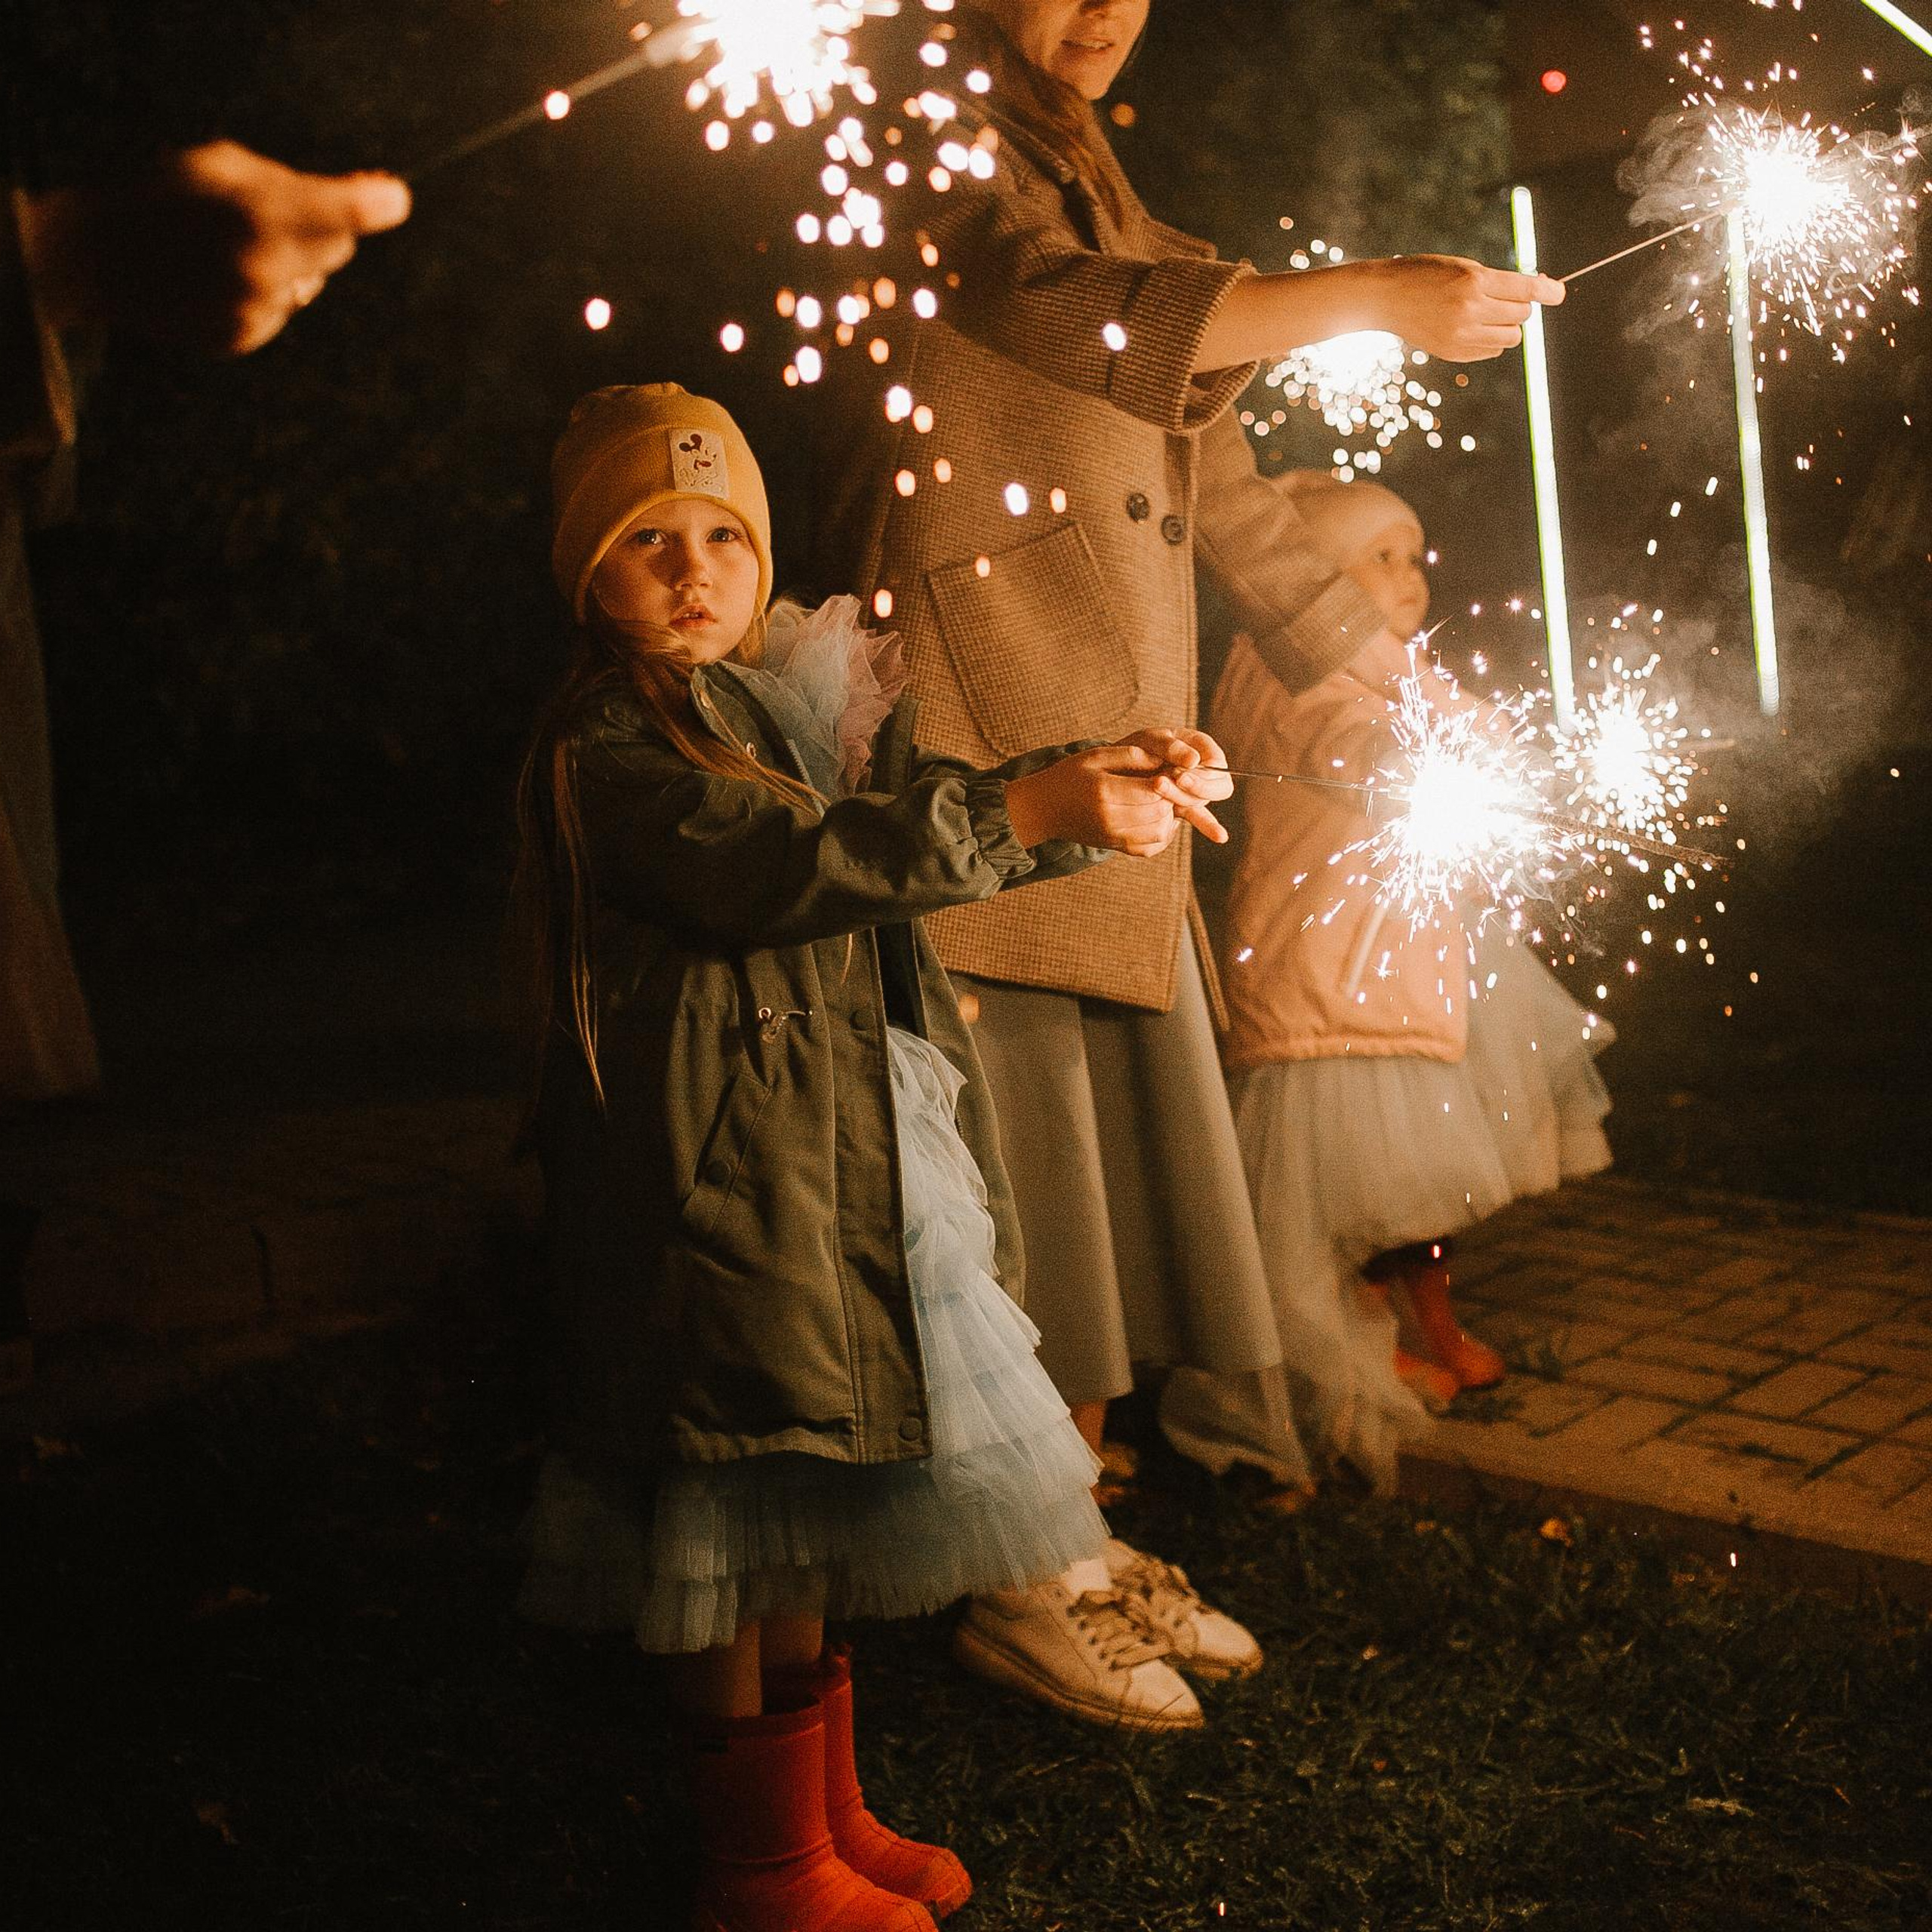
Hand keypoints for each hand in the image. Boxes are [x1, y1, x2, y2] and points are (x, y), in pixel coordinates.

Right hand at [19, 140, 411, 353]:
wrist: (97, 259)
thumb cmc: (165, 198)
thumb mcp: (221, 166)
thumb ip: (294, 183)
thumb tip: (374, 196)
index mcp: (259, 214)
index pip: (347, 214)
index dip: (377, 204)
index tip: (394, 197)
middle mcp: (263, 268)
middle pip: (338, 249)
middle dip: (321, 229)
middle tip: (276, 213)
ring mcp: (254, 309)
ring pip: (310, 282)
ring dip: (287, 263)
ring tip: (228, 248)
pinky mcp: (244, 337)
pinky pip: (280, 310)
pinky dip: (263, 293)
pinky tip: (217, 279)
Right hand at [1004, 729, 1231, 855]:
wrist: (1044, 809)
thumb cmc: (1070, 776)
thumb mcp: (1097, 755)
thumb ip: (1132, 756)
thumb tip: (1168, 760)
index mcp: (1105, 792)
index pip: (1153, 788)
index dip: (1169, 777)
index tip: (1170, 767)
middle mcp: (1111, 819)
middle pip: (1160, 810)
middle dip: (1171, 795)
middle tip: (1171, 781)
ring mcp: (1114, 837)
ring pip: (1160, 829)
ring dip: (1168, 813)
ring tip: (1162, 797)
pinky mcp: (1117, 848)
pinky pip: (1152, 846)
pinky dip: (1163, 832)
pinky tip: (1157, 815)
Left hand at [1117, 727, 1232, 842]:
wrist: (1119, 768)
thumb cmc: (1138, 747)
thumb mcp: (1152, 740)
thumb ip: (1172, 747)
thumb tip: (1194, 760)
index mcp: (1201, 746)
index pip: (1216, 762)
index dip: (1202, 773)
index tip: (1178, 775)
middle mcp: (1203, 769)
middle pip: (1217, 786)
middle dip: (1194, 788)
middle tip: (1164, 782)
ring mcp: (1194, 789)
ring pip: (1200, 800)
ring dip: (1180, 798)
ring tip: (1156, 786)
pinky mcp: (1183, 805)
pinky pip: (1199, 816)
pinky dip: (1208, 826)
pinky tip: (1219, 836)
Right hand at [1360, 254, 1563, 361]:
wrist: (1386, 297)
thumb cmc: (1427, 274)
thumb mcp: (1464, 267)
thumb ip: (1498, 282)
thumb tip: (1537, 293)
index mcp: (1474, 281)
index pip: (1525, 289)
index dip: (1548, 291)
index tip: (1559, 293)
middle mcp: (1470, 310)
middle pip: (1521, 315)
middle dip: (1519, 306)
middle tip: (1503, 298)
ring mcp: (1461, 335)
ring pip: (1511, 337)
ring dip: (1509, 326)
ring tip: (1490, 315)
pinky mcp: (1453, 352)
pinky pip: (1492, 351)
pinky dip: (1491, 340)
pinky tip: (1473, 329)